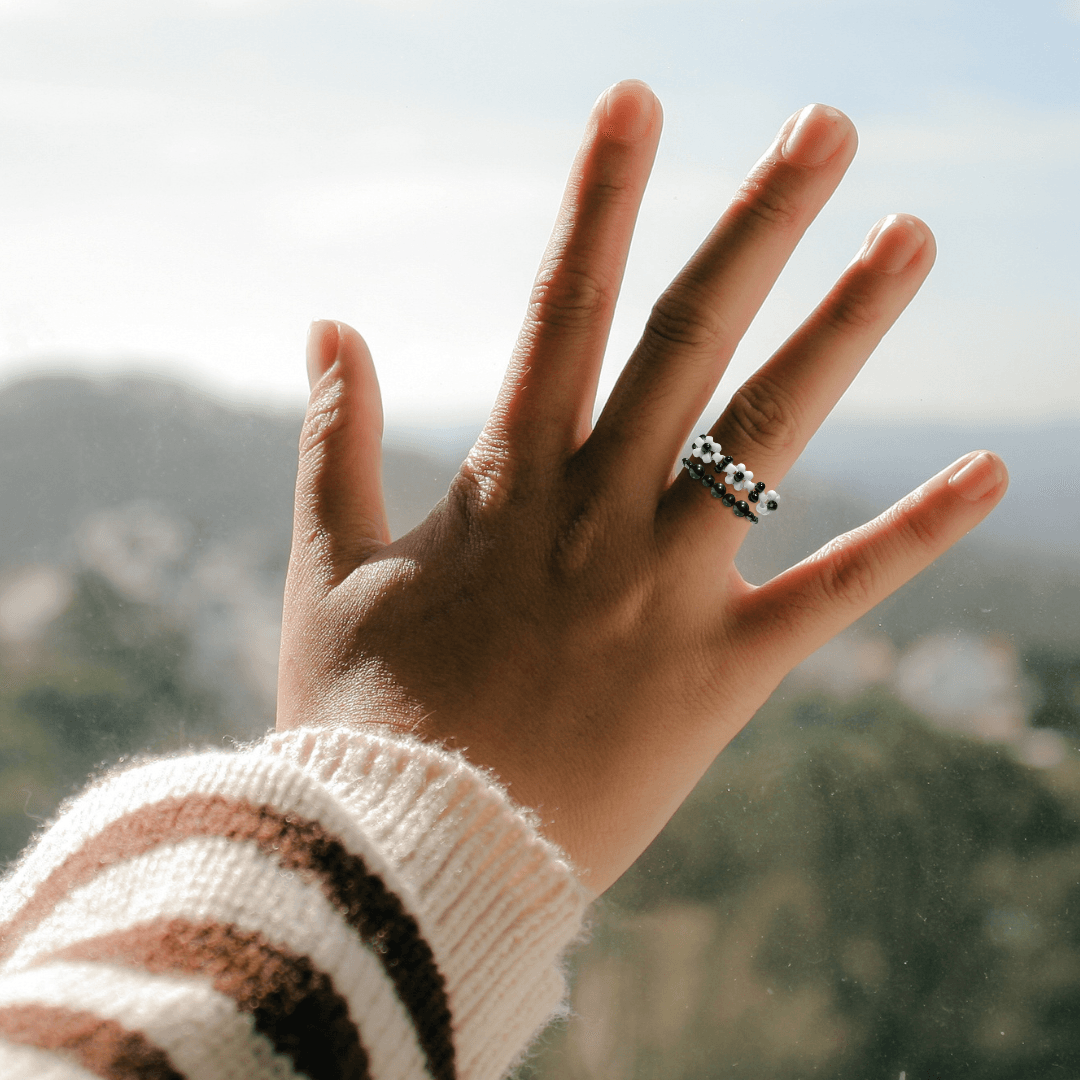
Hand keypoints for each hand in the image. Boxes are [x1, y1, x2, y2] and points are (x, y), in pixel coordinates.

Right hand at [276, 82, 1007, 893]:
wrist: (408, 857)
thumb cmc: (359, 712)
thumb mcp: (328, 565)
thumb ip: (332, 437)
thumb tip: (326, 319)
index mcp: (505, 485)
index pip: (564, 309)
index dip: (599, 199)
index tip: (638, 99)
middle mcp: (596, 518)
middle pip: (690, 343)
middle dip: (757, 225)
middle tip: (826, 126)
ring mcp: (663, 594)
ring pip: (766, 441)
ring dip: (845, 332)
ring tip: (912, 235)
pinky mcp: (719, 677)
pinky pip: (829, 598)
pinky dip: (912, 537)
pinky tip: (993, 473)